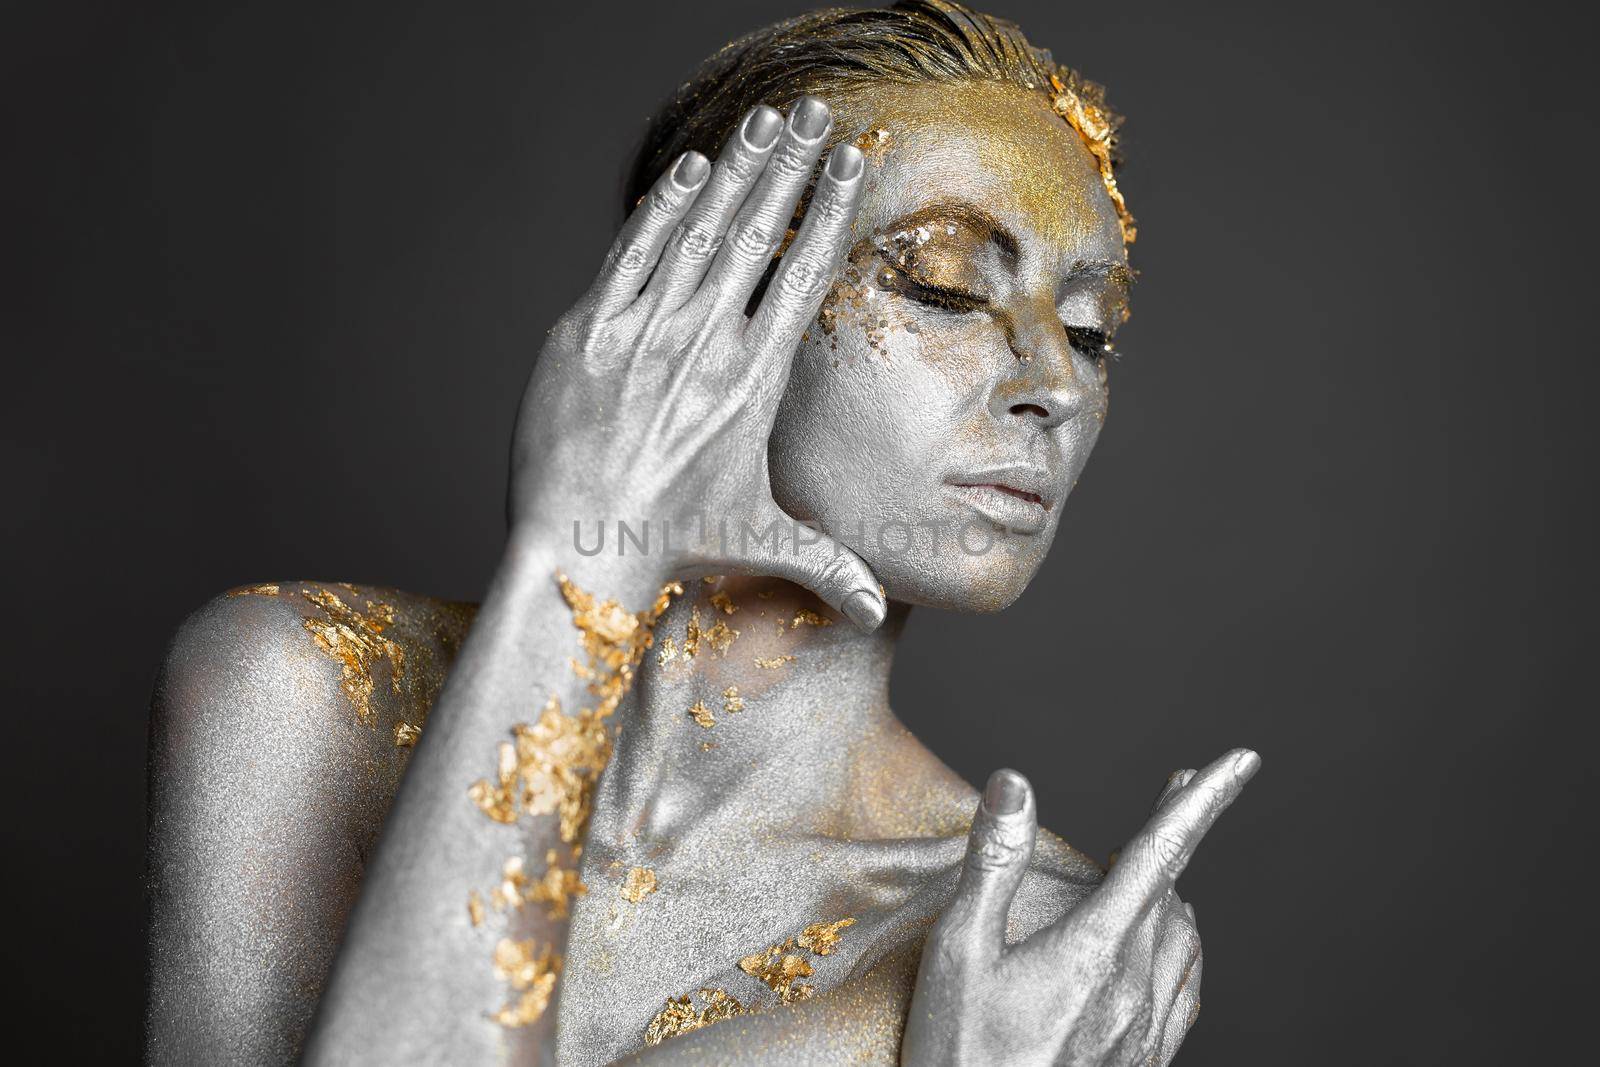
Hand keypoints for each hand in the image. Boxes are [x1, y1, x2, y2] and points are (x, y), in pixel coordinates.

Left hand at [508, 96, 885, 627]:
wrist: (577, 549)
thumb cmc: (673, 544)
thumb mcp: (760, 545)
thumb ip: (828, 566)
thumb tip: (882, 615)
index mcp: (751, 384)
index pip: (800, 277)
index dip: (827, 212)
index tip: (848, 163)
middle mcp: (700, 348)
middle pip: (754, 236)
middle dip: (787, 169)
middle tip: (810, 114)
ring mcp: (639, 335)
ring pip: (694, 233)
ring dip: (732, 173)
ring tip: (763, 127)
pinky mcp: (585, 334)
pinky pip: (629, 254)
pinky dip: (662, 208)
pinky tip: (691, 171)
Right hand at [902, 749, 1260, 1065]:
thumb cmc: (962, 1056)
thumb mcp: (958, 952)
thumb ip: (993, 863)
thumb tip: (1015, 785)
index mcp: (1094, 949)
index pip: (1162, 853)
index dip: (1203, 800)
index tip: (1239, 761)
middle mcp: (1133, 988)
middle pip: (1175, 889)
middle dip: (1179, 831)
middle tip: (1181, 788)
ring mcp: (1144, 1032)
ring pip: (1185, 940)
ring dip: (1178, 891)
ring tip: (1161, 864)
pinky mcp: (1142, 1063)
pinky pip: (1185, 991)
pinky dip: (1182, 949)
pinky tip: (1168, 949)